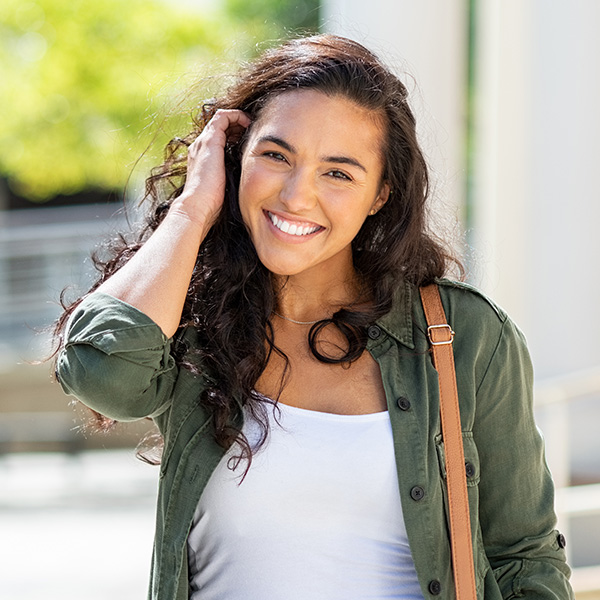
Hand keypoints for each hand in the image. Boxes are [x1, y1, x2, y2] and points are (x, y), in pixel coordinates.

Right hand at [171, 109, 250, 226]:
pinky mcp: (210, 140)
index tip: (248, 141)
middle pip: (219, 127)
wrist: (197, 206)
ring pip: (221, 119)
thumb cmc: (212, 204)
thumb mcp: (224, 187)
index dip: (234, 135)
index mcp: (202, 158)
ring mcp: (203, 142)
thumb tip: (250, 183)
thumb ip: (232, 179)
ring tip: (252, 125)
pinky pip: (223, 117)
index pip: (217, 138)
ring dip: (238, 119)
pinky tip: (249, 124)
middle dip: (236, 126)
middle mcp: (200, 146)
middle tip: (252, 131)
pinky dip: (237, 116)